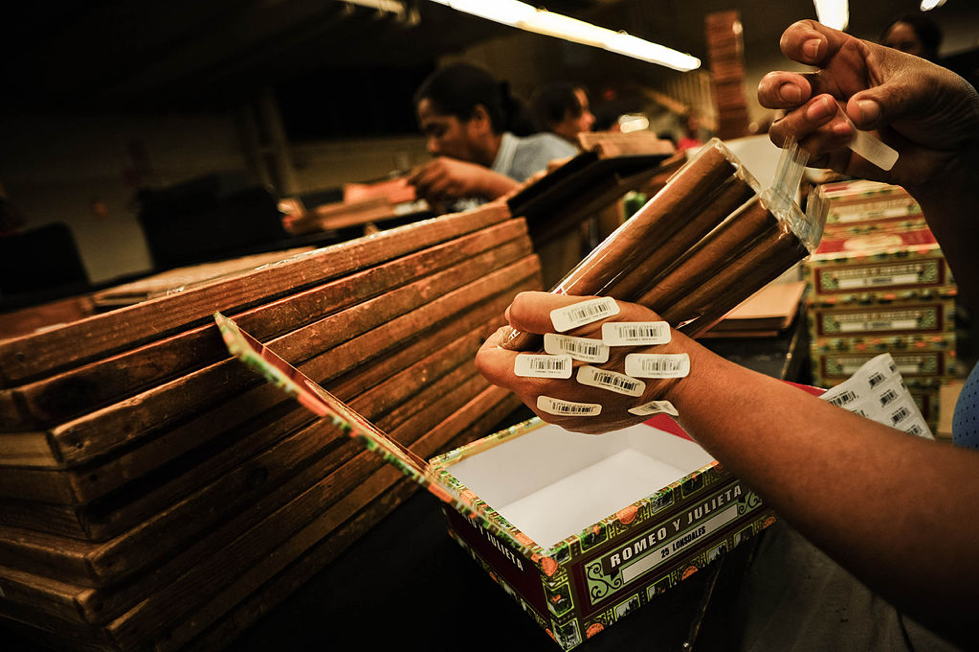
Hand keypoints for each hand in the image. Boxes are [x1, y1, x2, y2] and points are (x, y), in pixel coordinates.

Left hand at [406, 157, 497, 203]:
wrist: (481, 179)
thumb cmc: (462, 177)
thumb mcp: (447, 171)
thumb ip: (433, 176)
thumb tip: (414, 185)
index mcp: (439, 162)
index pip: (420, 172)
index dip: (411, 179)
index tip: (404, 185)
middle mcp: (442, 167)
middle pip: (422, 182)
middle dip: (419, 192)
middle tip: (419, 199)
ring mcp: (448, 176)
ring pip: (430, 191)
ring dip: (429, 201)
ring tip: (433, 205)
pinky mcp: (453, 186)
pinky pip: (440, 197)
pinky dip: (438, 204)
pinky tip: (441, 208)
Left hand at [475, 292, 703, 434]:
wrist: (679, 379)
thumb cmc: (633, 341)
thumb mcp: (582, 311)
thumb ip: (535, 311)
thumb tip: (511, 316)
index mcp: (536, 383)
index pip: (488, 360)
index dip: (502, 336)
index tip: (528, 323)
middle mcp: (546, 407)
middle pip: (515, 369)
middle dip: (534, 345)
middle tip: (568, 329)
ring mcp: (568, 417)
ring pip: (542, 380)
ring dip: (557, 359)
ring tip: (591, 344)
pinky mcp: (587, 421)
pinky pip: (566, 392)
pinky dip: (576, 375)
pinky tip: (604, 363)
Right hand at [758, 20, 978, 187]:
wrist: (955, 148)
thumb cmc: (940, 104)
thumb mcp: (923, 88)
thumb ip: (889, 99)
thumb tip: (854, 112)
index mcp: (846, 59)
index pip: (804, 39)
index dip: (798, 41)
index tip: (815, 51)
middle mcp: (828, 90)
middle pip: (776, 87)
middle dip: (777, 89)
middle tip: (800, 92)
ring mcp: (825, 125)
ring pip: (782, 125)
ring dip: (798, 122)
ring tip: (835, 120)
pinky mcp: (830, 155)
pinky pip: (803, 153)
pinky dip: (817, 147)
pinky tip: (846, 140)